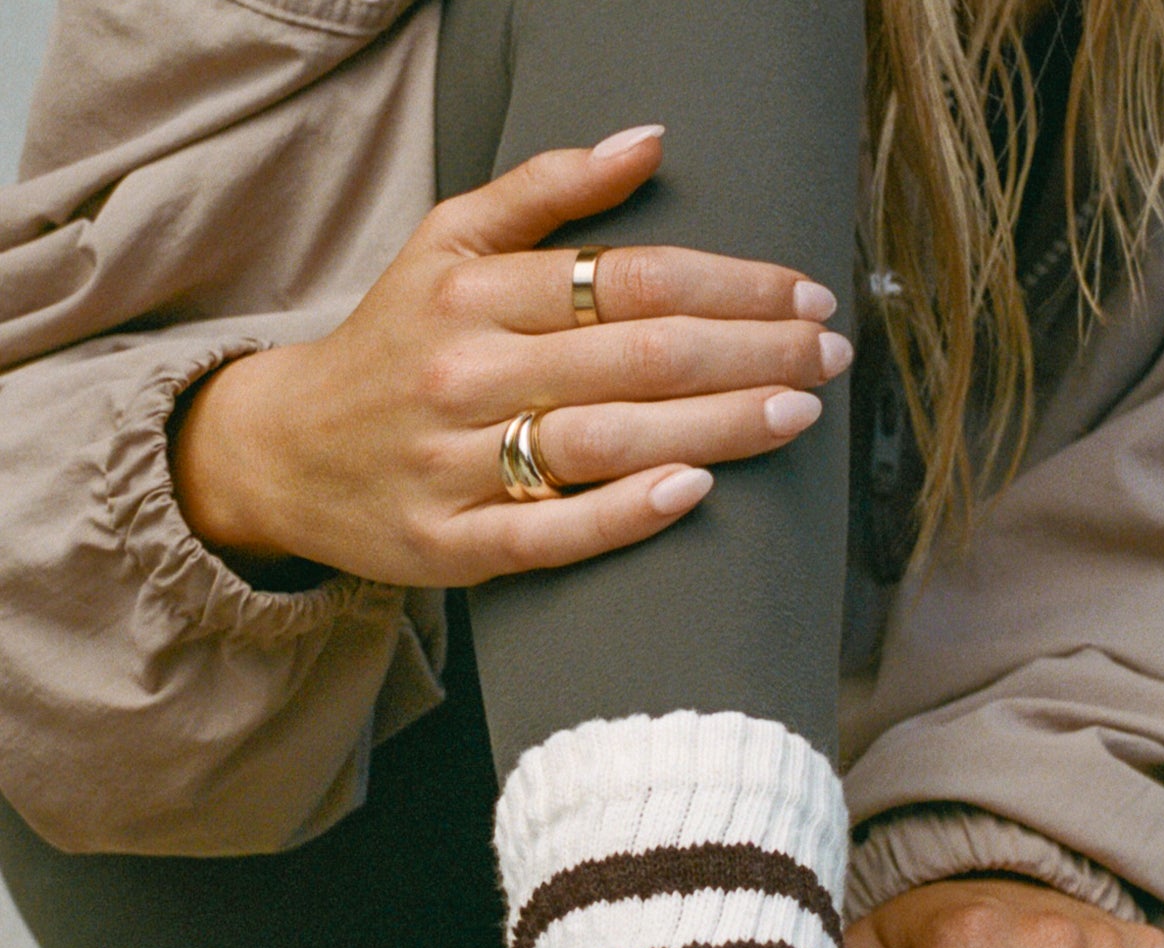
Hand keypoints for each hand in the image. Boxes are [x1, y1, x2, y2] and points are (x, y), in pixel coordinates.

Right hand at [171, 127, 850, 586]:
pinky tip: (693, 490)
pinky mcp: (454, 545)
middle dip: (752, 352)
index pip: (631, 278)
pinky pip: (552, 531)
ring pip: (607, 439)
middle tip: (830, 355)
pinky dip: (625, 511)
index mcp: (477, 292)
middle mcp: (470, 372)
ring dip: (716, 426)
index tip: (805, 295)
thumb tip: (650, 141)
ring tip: (798, 413)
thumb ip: (544, 191)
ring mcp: (459, 465)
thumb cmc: (389, 346)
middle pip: (638, 357)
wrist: (286, 454)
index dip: (732, 284)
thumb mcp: (444, 243)